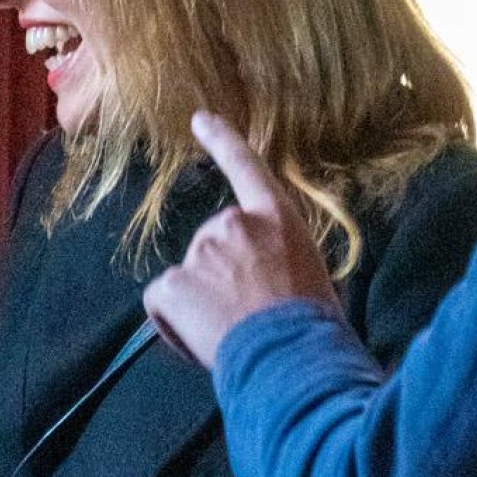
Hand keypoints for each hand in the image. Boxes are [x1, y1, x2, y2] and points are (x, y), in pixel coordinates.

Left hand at [142, 110, 339, 367]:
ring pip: (188, 278)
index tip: (200, 119)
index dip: (223, 142)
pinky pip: (162, 303)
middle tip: (247, 314)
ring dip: (201, 302)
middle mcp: (235, 223)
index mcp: (276, 218)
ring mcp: (201, 251)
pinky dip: (174, 323)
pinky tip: (203, 341)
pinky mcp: (174, 283)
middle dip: (221, 276)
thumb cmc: (313, 326)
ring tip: (233, 333)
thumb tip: (261, 278)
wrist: (293, 357)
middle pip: (212, 244)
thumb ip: (277, 258)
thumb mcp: (310, 273)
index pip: (247, 168)